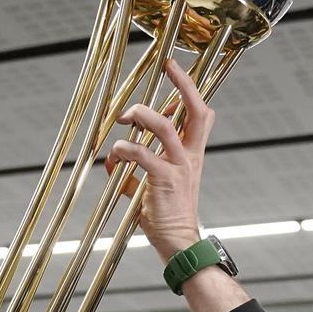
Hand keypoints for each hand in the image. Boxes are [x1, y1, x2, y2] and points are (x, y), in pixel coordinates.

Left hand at [109, 58, 213, 260]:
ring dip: (141, 115)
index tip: (173, 68)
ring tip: (125, 118)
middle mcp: (190, 156)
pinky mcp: (165, 180)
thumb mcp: (148, 189)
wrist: (179, 243)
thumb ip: (132, 171)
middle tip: (165, 70)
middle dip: (182, 84)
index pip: (200, 113)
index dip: (189, 88)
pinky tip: (115, 156)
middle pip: (195, 110)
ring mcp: (180, 167)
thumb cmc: (166, 217)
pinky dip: (123, 149)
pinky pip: (141, 154)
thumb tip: (111, 160)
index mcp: (192, 154)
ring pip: (163, 125)